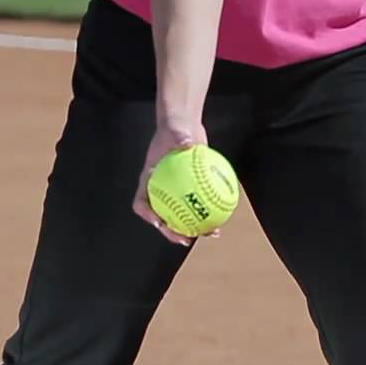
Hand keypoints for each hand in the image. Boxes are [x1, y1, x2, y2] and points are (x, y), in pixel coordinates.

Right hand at [131, 121, 218, 246]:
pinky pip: (199, 205)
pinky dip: (210, 213)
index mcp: (149, 180)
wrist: (183, 126)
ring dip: (194, 229)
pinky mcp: (190, 191)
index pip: (141, 202)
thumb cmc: (174, 128)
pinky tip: (224, 217)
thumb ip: (178, 136)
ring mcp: (175, 192)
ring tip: (210, 233)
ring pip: (182, 216)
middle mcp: (160, 190)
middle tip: (187, 238)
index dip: (147, 215)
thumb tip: (186, 142)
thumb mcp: (174, 130)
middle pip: (162, 217)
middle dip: (173, 232)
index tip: (159, 221)